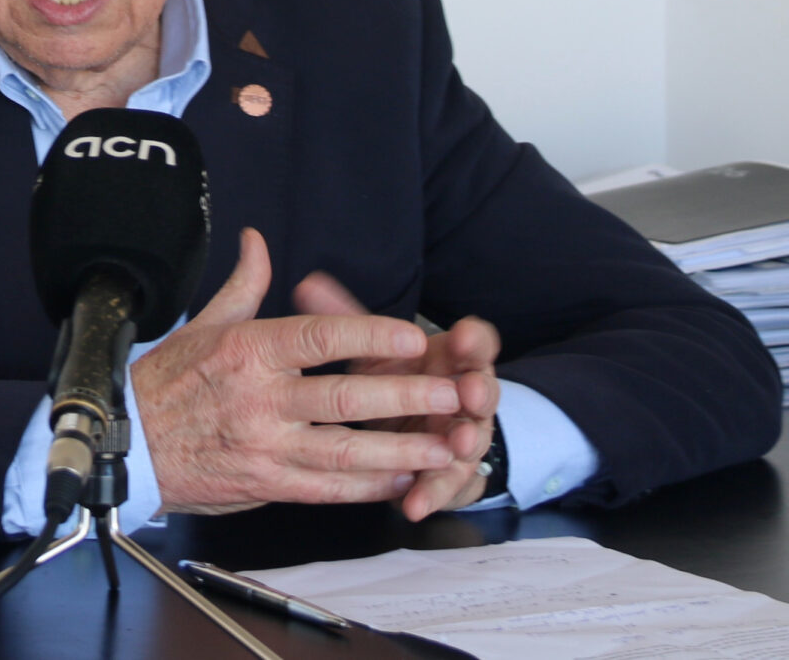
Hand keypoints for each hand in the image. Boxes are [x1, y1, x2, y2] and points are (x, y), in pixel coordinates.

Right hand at [130, 228, 467, 513]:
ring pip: (344, 450)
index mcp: (247, 351)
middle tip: (450, 393)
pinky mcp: (266, 484)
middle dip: (403, 396)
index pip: (317, 339)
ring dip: (399, 449)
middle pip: (344, 398)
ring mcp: (265, 446)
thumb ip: (244, 285)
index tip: (411, 336)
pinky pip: (326, 489)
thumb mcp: (203, 324)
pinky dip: (367, 486)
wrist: (128, 442)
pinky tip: (401, 479)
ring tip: (443, 443)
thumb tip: (257, 240)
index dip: (369, 336)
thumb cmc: (166, 381)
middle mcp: (259, 400)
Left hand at [293, 268, 500, 519]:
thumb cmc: (399, 381)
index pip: (476, 341)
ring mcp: (465, 437)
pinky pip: (446, 487)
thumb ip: (347, 321)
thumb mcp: (379, 351)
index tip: (459, 336)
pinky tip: (414, 505)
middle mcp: (467, 396)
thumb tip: (305, 285)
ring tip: (454, 444)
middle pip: (483, 389)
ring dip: (464, 441)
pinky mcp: (452, 477)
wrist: (426, 433)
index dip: (472, 339)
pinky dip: (432, 494)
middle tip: (467, 390)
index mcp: (454, 358)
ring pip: (472, 439)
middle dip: (477, 389)